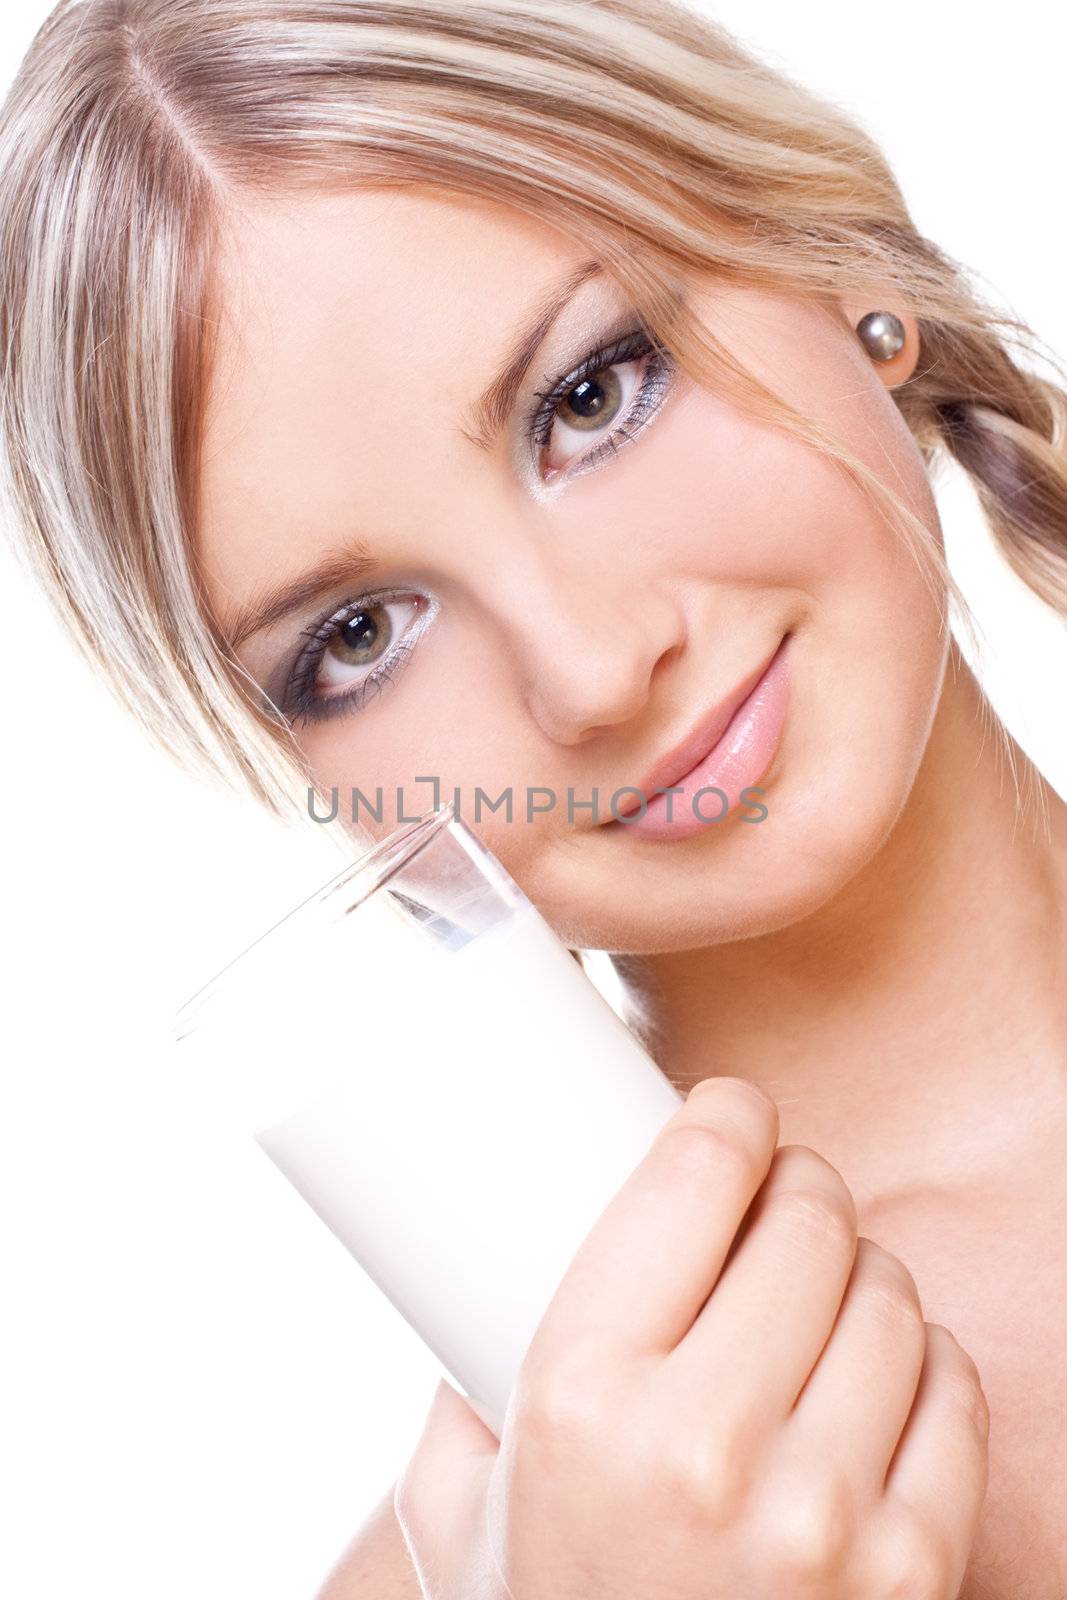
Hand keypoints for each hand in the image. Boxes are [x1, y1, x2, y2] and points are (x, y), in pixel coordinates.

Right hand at [394, 1076, 988, 1597]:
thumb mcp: (460, 1522)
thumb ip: (456, 1416)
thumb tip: (459, 1326)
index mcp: (579, 1398)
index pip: (694, 1178)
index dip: (729, 1114)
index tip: (733, 1110)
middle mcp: (706, 1445)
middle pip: (807, 1221)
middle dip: (798, 1185)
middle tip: (778, 1198)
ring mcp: (823, 1515)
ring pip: (890, 1294)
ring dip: (863, 1269)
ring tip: (825, 1290)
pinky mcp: (912, 1570)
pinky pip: (954, 1392)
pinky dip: (926, 1362)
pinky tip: (884, 1371)